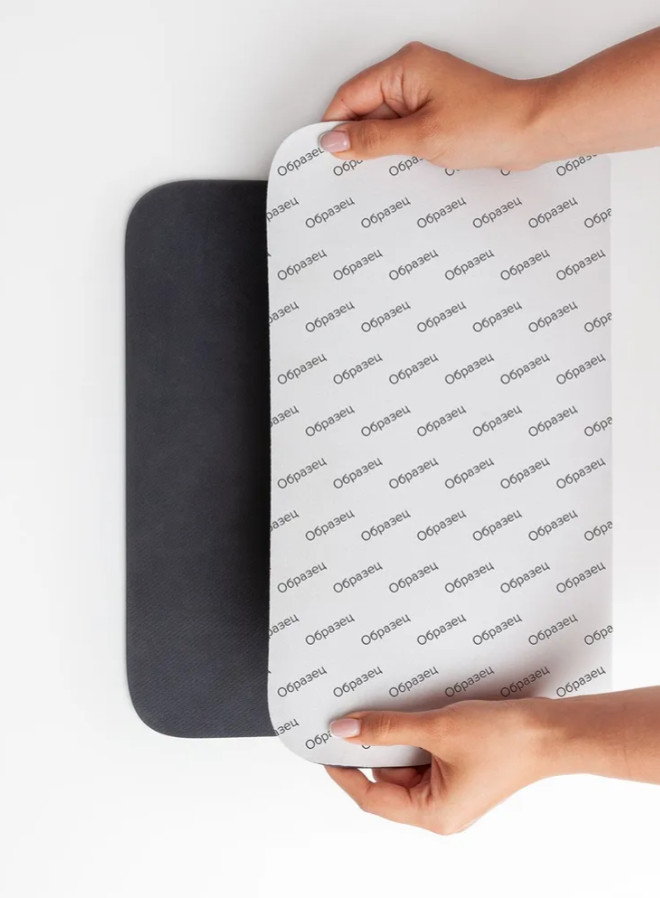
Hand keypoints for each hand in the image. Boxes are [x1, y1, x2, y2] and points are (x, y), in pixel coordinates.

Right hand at [320, 40, 549, 169]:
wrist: (533, 129)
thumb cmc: (489, 123)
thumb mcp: (420, 138)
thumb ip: (372, 140)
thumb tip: (335, 141)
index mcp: (404, 67)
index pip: (350, 96)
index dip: (333, 126)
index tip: (322, 155)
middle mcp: (412, 73)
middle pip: (364, 108)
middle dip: (357, 139)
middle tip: (349, 172)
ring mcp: (425, 91)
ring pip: (384, 121)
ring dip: (380, 147)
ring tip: (382, 170)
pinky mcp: (437, 109)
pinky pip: (404, 128)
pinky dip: (398, 147)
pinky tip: (401, 166)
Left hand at [325, 696, 596, 834]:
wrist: (552, 731)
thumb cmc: (505, 738)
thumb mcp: (437, 728)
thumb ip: (387, 729)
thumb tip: (346, 729)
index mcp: (432, 813)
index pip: (371, 797)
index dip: (344, 771)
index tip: (325, 746)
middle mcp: (440, 809)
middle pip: (387, 778)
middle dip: (375, 746)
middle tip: (358, 712)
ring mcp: (451, 792)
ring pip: (406, 763)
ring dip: (397, 737)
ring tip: (394, 708)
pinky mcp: (461, 773)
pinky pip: (425, 756)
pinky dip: (416, 735)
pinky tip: (414, 712)